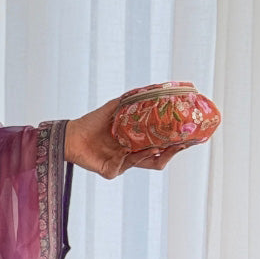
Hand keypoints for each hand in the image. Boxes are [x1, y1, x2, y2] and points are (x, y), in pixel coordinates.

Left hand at [65, 98, 188, 178]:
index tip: (188, 136)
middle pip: (159, 159)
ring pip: (147, 164)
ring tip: (163, 145)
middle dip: (172, 152)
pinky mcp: (111, 171)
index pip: (161, 146)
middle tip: (182, 143)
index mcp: (136, 144)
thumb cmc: (93, 122)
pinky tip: (139, 149)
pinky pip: (126, 165)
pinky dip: (134, 157)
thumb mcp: (117, 107)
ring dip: (156, 154)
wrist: (71, 133)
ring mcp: (122, 165)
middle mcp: (131, 156)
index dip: (175, 143)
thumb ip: (134, 99)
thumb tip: (156, 87)